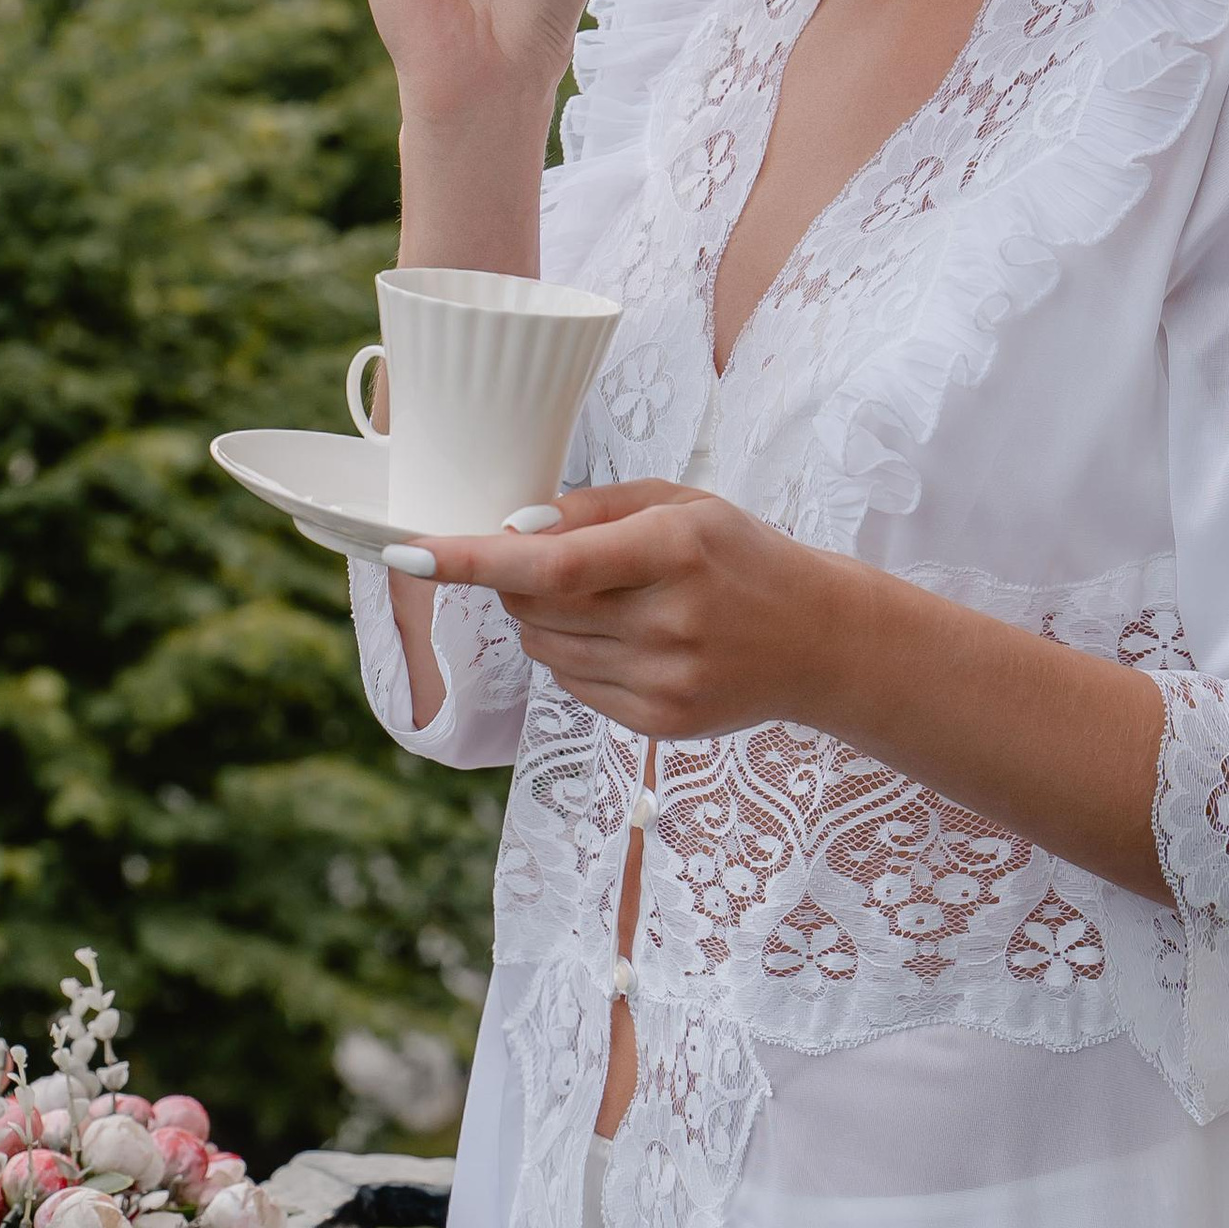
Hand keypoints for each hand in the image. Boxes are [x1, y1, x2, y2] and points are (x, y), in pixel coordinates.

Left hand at [389, 483, 842, 743]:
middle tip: (568, 563)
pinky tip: (632, 641)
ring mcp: (665, 679)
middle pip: (534, 605)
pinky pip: (572, 686)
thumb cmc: (739, 556)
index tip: (409, 552)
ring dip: (549, 621)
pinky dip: (577, 658)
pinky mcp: (661, 723)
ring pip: (544, 648)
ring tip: (614, 604)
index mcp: (674, 548)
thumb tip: (511, 527)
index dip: (472, 559)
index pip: (551, 561)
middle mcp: (669, 619)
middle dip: (520, 579)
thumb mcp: (680, 504)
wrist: (819, 641)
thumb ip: (593, 509)